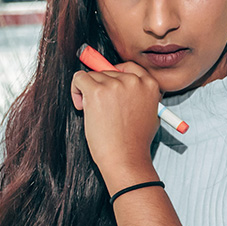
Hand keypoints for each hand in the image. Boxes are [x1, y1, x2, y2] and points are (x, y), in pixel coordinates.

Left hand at [70, 62, 159, 186]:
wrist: (126, 158)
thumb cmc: (135, 142)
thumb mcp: (150, 115)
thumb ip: (139, 97)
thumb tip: (121, 84)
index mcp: (150, 85)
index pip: (129, 67)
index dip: (115, 74)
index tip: (108, 84)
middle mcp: (133, 81)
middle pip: (108, 71)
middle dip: (101, 87)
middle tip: (101, 108)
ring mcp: (114, 84)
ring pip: (92, 76)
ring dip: (88, 91)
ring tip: (94, 113)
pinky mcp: (96, 90)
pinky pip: (79, 78)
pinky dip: (76, 90)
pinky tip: (82, 107)